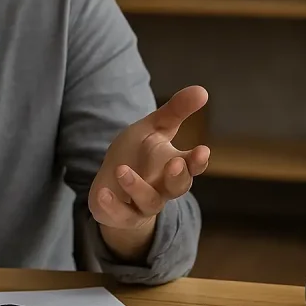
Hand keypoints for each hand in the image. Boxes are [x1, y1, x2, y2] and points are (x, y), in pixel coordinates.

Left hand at [89, 85, 209, 232]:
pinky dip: (112, 205)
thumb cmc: (138, 153)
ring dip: (137, 187)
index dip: (198, 161)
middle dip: (178, 178)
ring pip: (149, 202)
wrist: (112, 183)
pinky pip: (120, 216)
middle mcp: (163, 188)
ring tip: (122, 170)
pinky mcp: (122, 215)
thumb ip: (176, 111)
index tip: (203, 150)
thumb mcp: (154, 128)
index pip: (192, 166)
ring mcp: (143, 205)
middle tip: (175, 164)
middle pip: (178, 188)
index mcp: (174, 165)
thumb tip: (203, 90)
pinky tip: (103, 193)